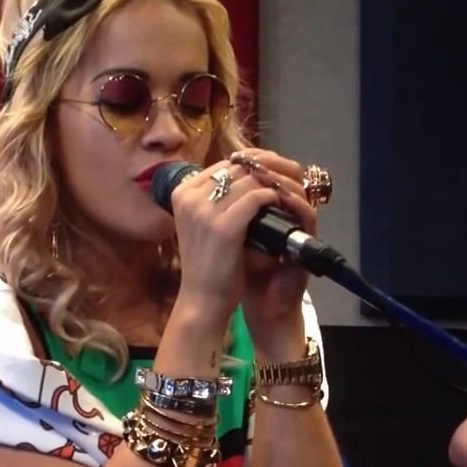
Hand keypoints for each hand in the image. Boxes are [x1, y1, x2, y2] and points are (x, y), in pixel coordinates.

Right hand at [170, 150, 316, 342]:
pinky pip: (257, 197)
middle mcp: (189, 196)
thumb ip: (214, 199)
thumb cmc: (205, 264)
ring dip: (272, 185)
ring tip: (285, 195)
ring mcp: (204, 210)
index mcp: (181, 192)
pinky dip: (273, 198)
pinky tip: (282, 207)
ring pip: (249, 179)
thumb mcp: (202, 224)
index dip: (249, 168)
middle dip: (263, 173)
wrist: (202, 301)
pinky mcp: (224, 226)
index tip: (268, 178)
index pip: (222, 165)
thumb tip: (243, 174)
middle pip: (235, 168)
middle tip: (282, 184)